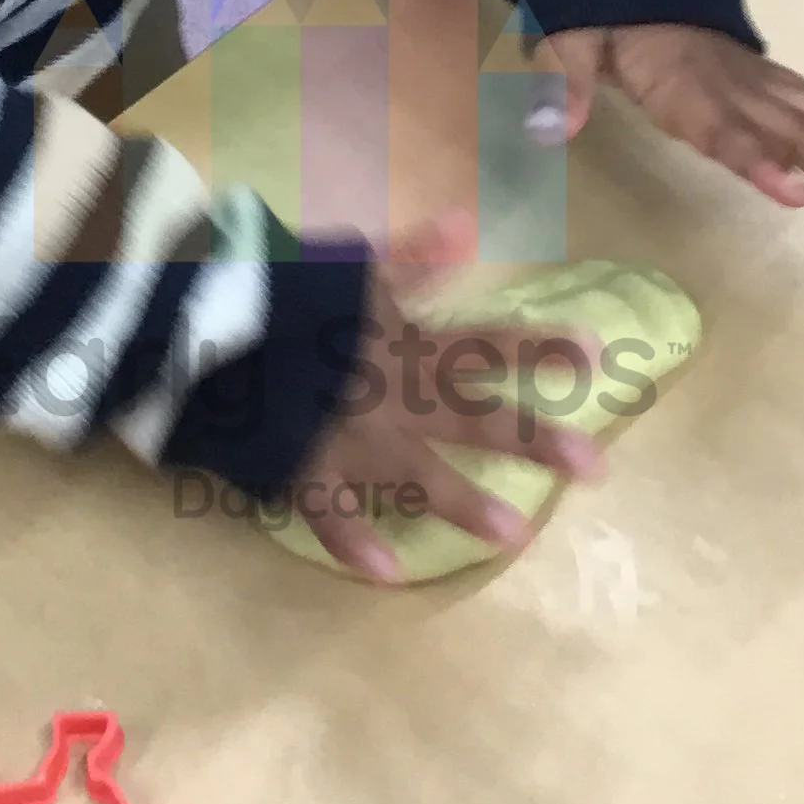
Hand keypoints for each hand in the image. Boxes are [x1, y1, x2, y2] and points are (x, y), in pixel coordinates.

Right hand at [288, 215, 606, 585]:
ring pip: (418, 474)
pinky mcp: (303, 469)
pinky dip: (357, 547)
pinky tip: (389, 578)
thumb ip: (410, 253)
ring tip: (516, 537)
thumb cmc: (279, 288)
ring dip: (466, 503)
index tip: (598, 355)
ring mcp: (352, 436)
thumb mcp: (348, 262)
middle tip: (597, 469)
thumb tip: (466, 225)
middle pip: (474, 413)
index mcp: (404, 339)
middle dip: (536, 439)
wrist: (205, 325)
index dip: (540, 346)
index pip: (485, 341)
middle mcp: (392, 392)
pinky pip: (333, 516)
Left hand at [538, 23, 803, 225]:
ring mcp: (758, 81)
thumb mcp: (567, 37)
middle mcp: (732, 84)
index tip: (799, 195)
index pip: (724, 127)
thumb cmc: (601, 13)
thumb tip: (547, 129)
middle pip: (795, 129)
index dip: (758, 159)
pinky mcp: (770, 82)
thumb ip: (560, 80)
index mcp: (682, 81)